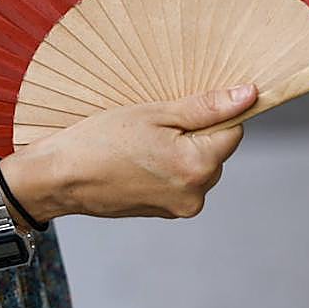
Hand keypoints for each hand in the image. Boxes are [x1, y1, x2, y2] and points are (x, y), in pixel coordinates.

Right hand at [2, 85, 256, 220]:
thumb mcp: (153, 113)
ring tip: (140, 142)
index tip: (181, 107)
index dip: (211, 113)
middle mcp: (195, 193)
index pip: (233, 129)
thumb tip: (249, 95)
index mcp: (197, 165)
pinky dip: (165, 166)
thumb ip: (205, 106)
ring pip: (197, 166)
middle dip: (194, 133)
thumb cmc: (99, 141)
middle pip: (216, 150)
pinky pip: (179, 181)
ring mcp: (179, 207)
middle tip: (154, 123)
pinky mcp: (164, 212)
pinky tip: (136, 158)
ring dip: (179, 150)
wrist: (59, 178)